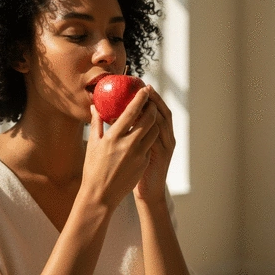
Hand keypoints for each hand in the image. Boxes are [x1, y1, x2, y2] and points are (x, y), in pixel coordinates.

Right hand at [82, 87, 158, 209]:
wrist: (101, 195)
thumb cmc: (93, 168)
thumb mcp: (93, 144)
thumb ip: (96, 122)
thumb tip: (94, 106)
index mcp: (114, 137)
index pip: (131, 112)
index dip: (140, 98)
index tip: (145, 88)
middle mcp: (129, 144)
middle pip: (149, 120)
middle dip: (152, 107)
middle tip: (150, 100)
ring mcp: (139, 155)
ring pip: (153, 131)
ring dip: (153, 121)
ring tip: (150, 114)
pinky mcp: (144, 163)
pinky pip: (150, 145)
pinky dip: (149, 136)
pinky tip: (144, 133)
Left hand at [133, 85, 175, 203]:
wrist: (147, 191)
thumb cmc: (136, 169)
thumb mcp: (133, 147)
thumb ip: (126, 130)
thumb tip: (107, 115)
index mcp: (156, 132)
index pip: (155, 109)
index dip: (150, 96)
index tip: (140, 84)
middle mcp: (164, 136)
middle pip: (162, 111)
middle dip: (154, 97)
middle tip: (144, 86)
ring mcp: (166, 144)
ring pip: (164, 121)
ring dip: (156, 107)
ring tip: (147, 96)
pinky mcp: (165, 154)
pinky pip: (160, 136)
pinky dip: (154, 125)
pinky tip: (144, 118)